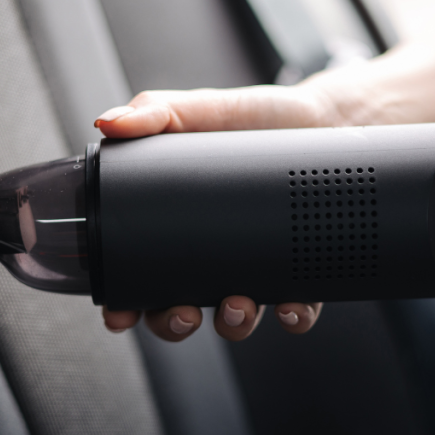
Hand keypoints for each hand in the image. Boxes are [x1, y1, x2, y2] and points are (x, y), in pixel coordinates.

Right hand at [95, 83, 335, 340]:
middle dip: (174, 324)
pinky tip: (290, 305)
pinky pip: (295, 310)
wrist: (325, 118)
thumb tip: (109, 122)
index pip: (138, 276)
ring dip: (232, 324)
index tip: (120, 313)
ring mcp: (255, 269)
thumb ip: (156, 112)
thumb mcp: (204, 110)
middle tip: (183, 313)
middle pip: (178, 311)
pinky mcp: (300, 271)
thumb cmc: (258, 120)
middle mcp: (212, 256)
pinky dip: (292, 316)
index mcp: (177, 227)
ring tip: (238, 304)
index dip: (124, 303)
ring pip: (234, 319)